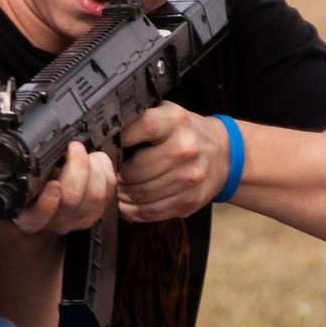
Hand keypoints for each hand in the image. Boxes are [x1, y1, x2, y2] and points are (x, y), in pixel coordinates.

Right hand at [12, 140, 118, 235]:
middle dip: (78, 167)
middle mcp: (55, 222)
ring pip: (95, 195)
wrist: (44, 205)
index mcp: (30, 218)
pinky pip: (109, 191)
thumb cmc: (31, 192)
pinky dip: (105, 169)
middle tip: (74, 147)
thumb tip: (41, 150)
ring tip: (85, 152)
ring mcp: (78, 220)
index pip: (39, 216)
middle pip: (72, 199)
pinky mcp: (97, 212)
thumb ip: (27, 174)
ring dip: (94, 167)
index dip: (48, 202)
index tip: (53, 184)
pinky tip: (96, 159)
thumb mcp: (21, 185)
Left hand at [116, 102, 230, 222]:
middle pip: (136, 170)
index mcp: (175, 122)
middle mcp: (185, 148)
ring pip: (141, 194)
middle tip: (112, 175)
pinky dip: (134, 211)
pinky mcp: (189, 200)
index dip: (118, 140)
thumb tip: (103, 137)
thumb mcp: (166, 115)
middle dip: (117, 176)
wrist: (222, 154)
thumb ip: (139, 121)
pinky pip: (152, 211)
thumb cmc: (185, 134)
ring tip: (119, 189)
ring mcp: (189, 177)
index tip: (107, 149)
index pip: (142, 128)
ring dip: (123, 195)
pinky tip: (128, 205)